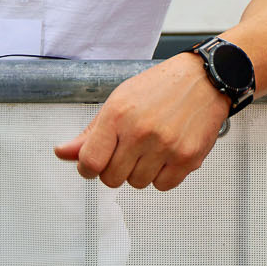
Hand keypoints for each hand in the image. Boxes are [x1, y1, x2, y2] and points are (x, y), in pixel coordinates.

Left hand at [54, 53, 231, 191]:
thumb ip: (89, 133)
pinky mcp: (187, 158)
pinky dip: (162, 175)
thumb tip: (62, 153)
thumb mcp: (118, 101)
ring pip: (137, 184)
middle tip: (128, 149)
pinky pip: (163, 186)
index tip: (94, 163)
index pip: (90, 162)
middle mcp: (141, 131)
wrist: (204, 79)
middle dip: (116, 169)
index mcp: (118, 114)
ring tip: (151, 147)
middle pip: (112, 179)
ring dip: (140, 171)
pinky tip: (166, 154)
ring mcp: (166, 146)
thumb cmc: (160, 88)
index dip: (87, 168)